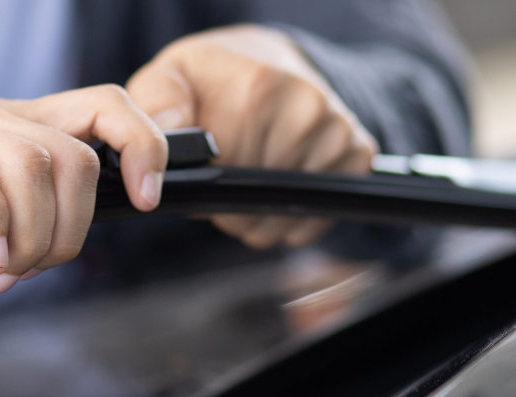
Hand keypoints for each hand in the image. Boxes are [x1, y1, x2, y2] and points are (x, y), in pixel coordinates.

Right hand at [0, 82, 167, 291]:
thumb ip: (6, 226)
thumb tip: (44, 254)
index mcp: (8, 128)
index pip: (104, 108)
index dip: (142, 146)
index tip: (145, 200)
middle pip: (76, 156)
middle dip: (72, 229)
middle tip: (30, 268)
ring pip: (34, 165)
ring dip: (33, 234)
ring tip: (0, 267)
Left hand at [127, 25, 378, 248]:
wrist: (264, 60)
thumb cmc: (210, 79)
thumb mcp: (169, 79)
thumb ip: (158, 106)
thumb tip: (172, 135)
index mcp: (260, 88)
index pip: (227, 178)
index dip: (206, 189)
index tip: (202, 172)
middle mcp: (307, 108)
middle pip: (256, 201)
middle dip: (229, 204)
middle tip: (223, 174)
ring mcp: (337, 131)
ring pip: (284, 216)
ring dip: (258, 214)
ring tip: (247, 178)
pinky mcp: (358, 152)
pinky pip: (316, 216)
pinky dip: (291, 217)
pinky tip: (275, 187)